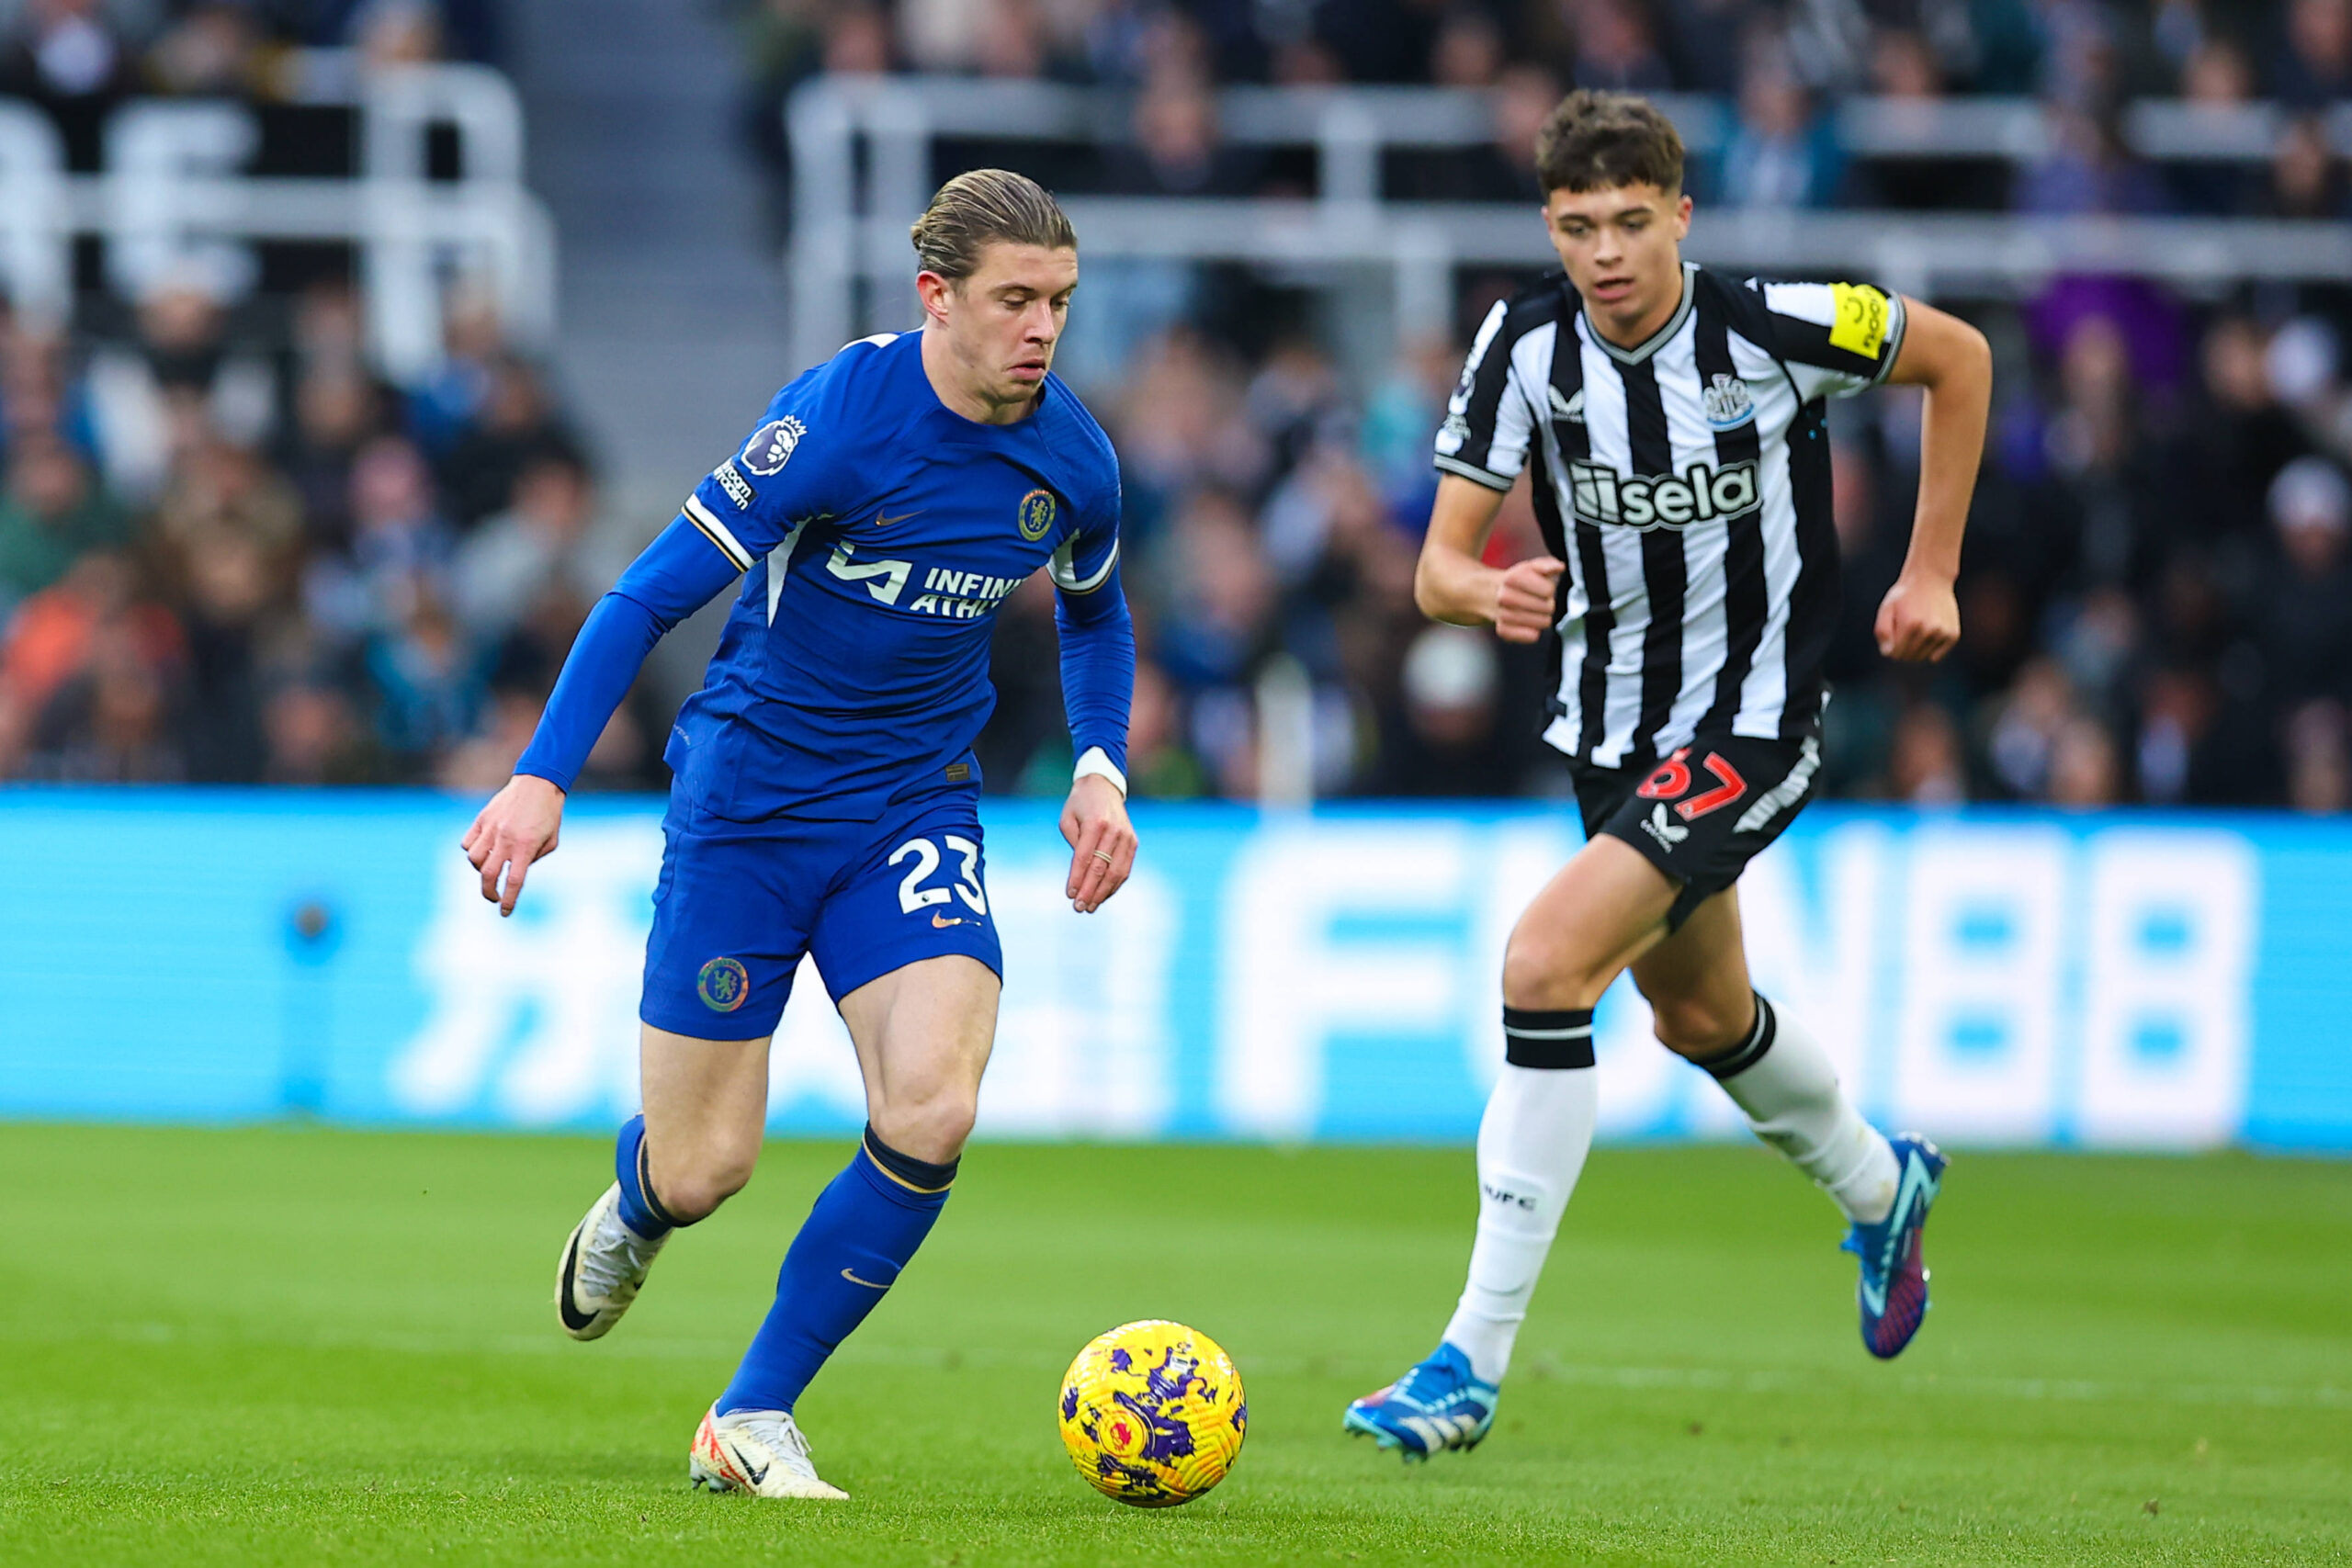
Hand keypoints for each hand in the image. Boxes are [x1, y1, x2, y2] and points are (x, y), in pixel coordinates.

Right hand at [462, 774, 565, 916]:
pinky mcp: (481, 819)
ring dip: (480, 870)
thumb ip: (534, 859)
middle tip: (494, 898)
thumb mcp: (551, 841)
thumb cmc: (549, 814)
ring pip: (473, 859)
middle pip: (488, 875)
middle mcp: (506, 839)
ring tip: (491, 869)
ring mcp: (491, 828)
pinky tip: (482, 851)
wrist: (538, 783)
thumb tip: (515, 871)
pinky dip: (472, 851)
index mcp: (526, 846)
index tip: (505, 912)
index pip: (514, 881)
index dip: (509, 900)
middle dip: (489, 892)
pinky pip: (467, 842)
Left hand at [1059, 774, 1135, 913]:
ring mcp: (1127, 837)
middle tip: (1079, 907)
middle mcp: (1114, 831)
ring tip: (1090, 907)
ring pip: (1116, 872)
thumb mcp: (1067, 819)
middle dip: (1089, 891)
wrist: (1103, 786)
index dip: (1077, 878)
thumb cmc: (1080, 805)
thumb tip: (1080, 873)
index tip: (1069, 895)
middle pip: (1101, 868)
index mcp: (1096, 823)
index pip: (1085, 858)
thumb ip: (1074, 844)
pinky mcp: (1133, 842)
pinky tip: (1103, 895)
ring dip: (1103, 893)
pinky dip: (1114, 885)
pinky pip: (1124, 869)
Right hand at [1492, 556, 1565, 643]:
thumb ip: (1547, 564)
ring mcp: (1502, 615)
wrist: (1489, 593)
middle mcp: (1505, 597)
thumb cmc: (1515, 581)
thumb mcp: (1530, 567)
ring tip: (1533, 611)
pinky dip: (1534, 631)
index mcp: (1512, 578)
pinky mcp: (1503, 631)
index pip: (1548, 590)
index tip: (1542, 587)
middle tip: (1538, 600)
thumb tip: (1559, 567)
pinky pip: (1532, 636)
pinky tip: (1528, 623)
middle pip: (1548, 607)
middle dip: (1547, 604)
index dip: (1549, 589)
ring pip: (1542, 623)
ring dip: (1542, 617)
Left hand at [1876, 571, 1959, 662]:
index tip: (1892, 637)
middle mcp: (1929, 630)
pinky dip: (1931, 649)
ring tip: (1917, 628)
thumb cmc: (1905, 595)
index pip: (1896, 654)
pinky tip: (1928, 634)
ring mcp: (1943, 633)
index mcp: (1910, 625)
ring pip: (1924, 657)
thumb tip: (1888, 653)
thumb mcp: (1886, 608)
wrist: (1931, 578)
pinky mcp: (1953, 635)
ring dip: (1917, 648)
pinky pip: (1937, 655)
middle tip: (1903, 632)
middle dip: (1903, 649)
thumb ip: (1882, 632)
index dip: (1891, 648)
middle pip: (1910, 657)